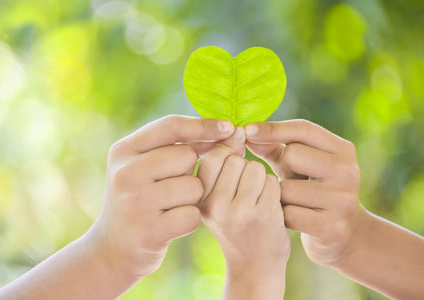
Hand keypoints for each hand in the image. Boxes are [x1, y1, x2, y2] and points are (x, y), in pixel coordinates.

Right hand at [91, 115, 234, 282]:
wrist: (112, 249)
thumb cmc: (139, 199)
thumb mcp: (142, 167)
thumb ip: (175, 147)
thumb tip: (226, 131)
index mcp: (123, 151)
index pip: (171, 126)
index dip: (203, 125)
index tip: (228, 127)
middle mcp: (126, 173)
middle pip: (187, 156)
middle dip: (191, 171)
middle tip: (172, 187)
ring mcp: (136, 202)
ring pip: (194, 186)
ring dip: (192, 198)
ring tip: (169, 207)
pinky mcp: (149, 230)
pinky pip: (193, 215)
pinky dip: (189, 220)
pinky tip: (170, 225)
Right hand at [198, 127, 289, 299]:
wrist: (254, 266)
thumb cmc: (236, 227)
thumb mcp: (217, 200)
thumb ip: (222, 166)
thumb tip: (238, 129)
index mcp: (199, 200)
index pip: (213, 157)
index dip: (227, 153)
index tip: (235, 161)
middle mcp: (214, 206)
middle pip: (235, 159)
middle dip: (244, 168)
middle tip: (244, 191)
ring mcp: (238, 212)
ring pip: (254, 168)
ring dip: (261, 179)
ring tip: (256, 200)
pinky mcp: (263, 215)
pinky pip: (271, 181)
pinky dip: (274, 190)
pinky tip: (269, 208)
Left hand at [245, 119, 364, 265]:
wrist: (342, 235)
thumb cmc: (310, 190)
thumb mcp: (296, 165)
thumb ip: (273, 146)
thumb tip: (247, 132)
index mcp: (343, 150)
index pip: (304, 129)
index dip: (272, 129)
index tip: (247, 130)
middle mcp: (348, 172)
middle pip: (292, 155)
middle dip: (281, 168)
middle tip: (288, 181)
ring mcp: (342, 200)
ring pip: (287, 188)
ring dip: (279, 196)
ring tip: (291, 202)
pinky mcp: (333, 227)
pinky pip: (289, 214)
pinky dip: (282, 217)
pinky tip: (291, 219)